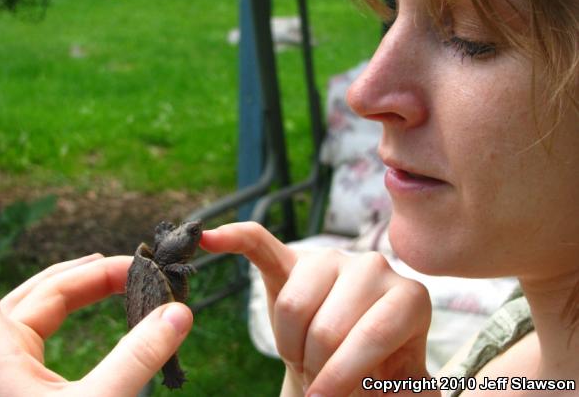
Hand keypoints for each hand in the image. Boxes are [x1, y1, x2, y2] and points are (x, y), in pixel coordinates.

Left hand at [0, 254, 192, 396]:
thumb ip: (138, 357)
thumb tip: (180, 314)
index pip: (58, 287)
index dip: (106, 273)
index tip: (144, 270)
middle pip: (40, 291)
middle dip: (87, 275)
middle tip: (129, 269)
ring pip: (30, 309)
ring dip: (70, 291)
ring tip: (103, 279)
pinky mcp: (5, 382)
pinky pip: (28, 334)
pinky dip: (56, 316)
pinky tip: (71, 316)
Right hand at [202, 222, 434, 396]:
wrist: (359, 357)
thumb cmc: (380, 374)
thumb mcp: (399, 389)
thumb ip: (394, 392)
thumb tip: (362, 392)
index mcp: (409, 298)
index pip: (370, 335)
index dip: (342, 376)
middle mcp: (374, 267)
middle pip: (327, 324)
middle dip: (315, 365)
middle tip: (319, 383)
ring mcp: (332, 259)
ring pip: (293, 304)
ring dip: (289, 345)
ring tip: (303, 358)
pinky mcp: (295, 258)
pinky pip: (260, 243)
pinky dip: (235, 239)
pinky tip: (211, 240)